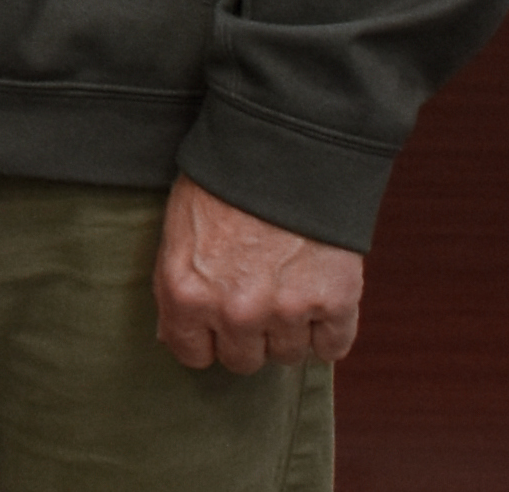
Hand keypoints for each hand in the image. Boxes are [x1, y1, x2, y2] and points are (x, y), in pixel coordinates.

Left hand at [151, 175, 364, 373]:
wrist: (281, 147)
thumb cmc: (222, 180)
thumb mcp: (177, 229)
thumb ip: (178, 284)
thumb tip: (174, 335)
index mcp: (185, 292)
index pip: (191, 354)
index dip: (205, 337)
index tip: (215, 322)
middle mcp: (234, 311)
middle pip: (243, 361)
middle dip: (248, 334)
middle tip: (256, 295)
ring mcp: (286, 311)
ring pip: (288, 356)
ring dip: (289, 329)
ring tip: (287, 285)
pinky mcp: (333, 303)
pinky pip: (332, 348)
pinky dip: (328, 329)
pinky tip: (318, 297)